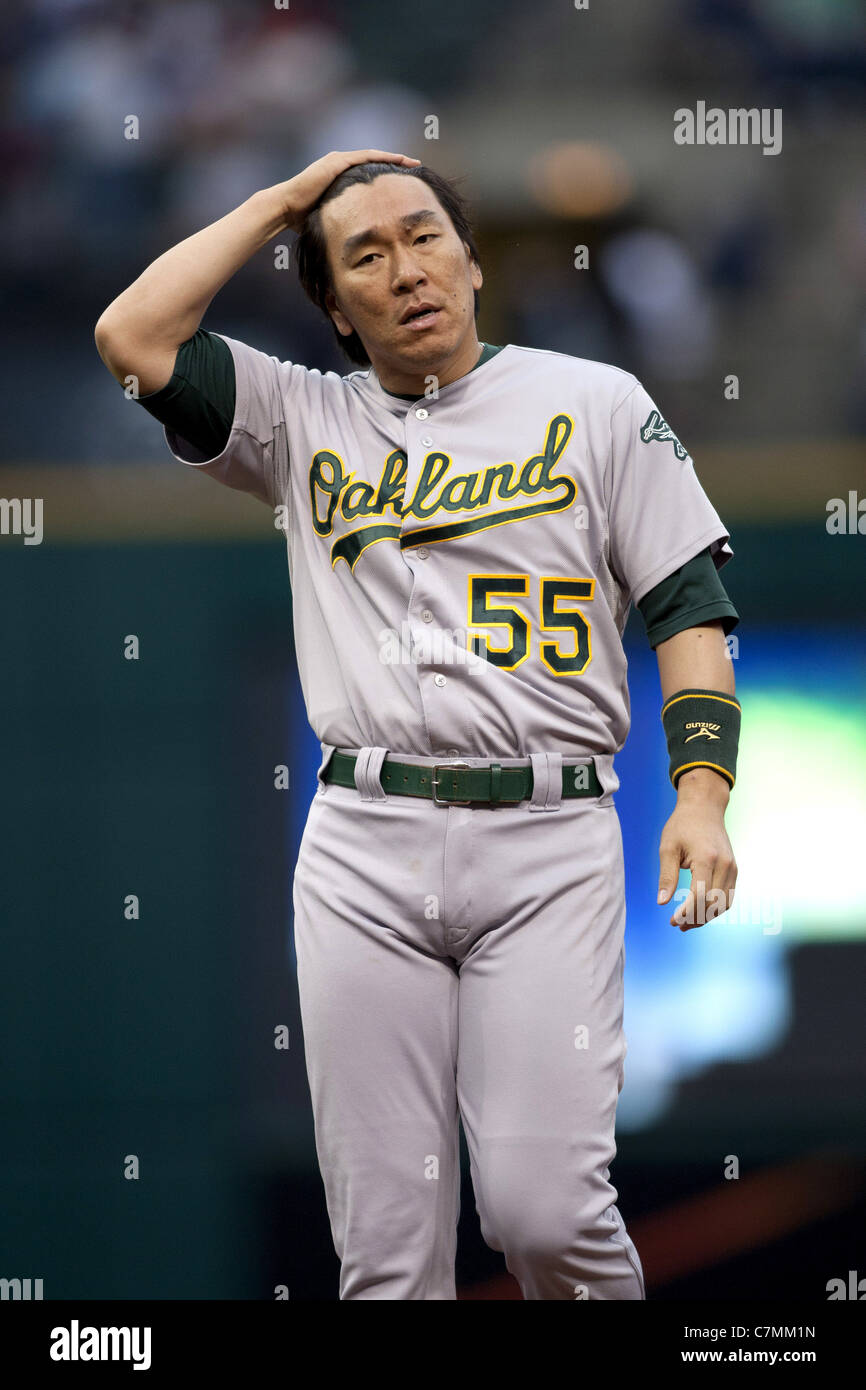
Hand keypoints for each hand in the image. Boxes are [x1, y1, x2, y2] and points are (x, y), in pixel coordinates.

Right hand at [272, 150, 421, 233]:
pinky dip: (383, 157)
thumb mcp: (330, 218)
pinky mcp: (336, 162)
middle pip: (375, 162)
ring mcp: (338, 161)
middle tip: (416, 167)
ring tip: (413, 162)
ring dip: (394, 158)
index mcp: (340, 177)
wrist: (285, 209)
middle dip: (396, 164)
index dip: (388, 176)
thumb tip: (352, 241)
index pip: (369, 174)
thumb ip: (342, 221)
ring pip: (373, 156)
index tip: (406, 182)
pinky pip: (365, 157)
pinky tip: (399, 159)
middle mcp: (340, 165)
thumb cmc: (302, 219)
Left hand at [656, 768, 736, 929]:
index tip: (672, 921)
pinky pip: (728, 896)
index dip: (688, 913)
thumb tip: (662, 902)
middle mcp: (725, 865)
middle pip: (714, 903)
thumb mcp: (668, 847)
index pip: (701, 895)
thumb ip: (666, 876)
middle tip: (676, 925)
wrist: (704, 808)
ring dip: (707, 917)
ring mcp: (732, 868)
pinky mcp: (734, 869)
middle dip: (696, 919)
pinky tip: (699, 911)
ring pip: (724, 904)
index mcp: (707, 858)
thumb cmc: (682, 825)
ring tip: (687, 923)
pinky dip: (715, 908)